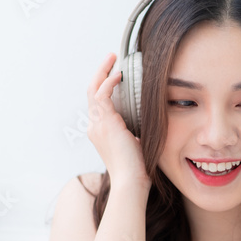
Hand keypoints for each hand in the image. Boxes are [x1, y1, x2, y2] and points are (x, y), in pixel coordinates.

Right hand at [87, 52, 149, 189]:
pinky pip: (102, 94)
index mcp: (101, 132)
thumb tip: (149, 121)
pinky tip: (120, 75)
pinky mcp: (105, 122)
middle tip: (111, 58)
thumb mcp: (136, 144)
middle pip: (92, 92)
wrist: (131, 181)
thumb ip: (136, 130)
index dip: (105, 86)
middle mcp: (95, 127)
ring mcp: (97, 124)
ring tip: (113, 59)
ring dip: (103, 72)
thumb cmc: (137, 169)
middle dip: (101, 73)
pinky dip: (109, 81)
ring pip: (93, 89)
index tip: (116, 74)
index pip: (98, 103)